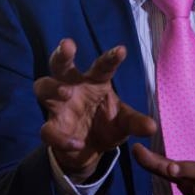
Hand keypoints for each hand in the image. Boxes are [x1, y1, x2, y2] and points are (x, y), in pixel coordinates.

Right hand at [34, 39, 155, 181]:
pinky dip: (61, 138)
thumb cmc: (107, 125)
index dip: (111, 58)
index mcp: (94, 82)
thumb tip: (152, 127)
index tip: (121, 50)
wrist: (89, 150)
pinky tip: (76, 143)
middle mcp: (72, 87)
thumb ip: (135, 123)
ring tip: (66, 92)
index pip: (102, 66)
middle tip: (68, 44)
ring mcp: (58, 106)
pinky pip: (48, 129)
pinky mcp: (51, 126)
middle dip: (62, 54)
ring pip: (42, 87)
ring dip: (52, 87)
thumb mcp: (124, 123)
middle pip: (60, 64)